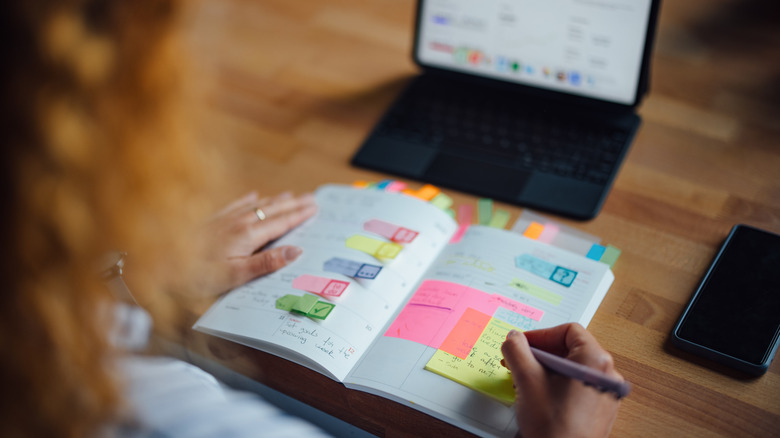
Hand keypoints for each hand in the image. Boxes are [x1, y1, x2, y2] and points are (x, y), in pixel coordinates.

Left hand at [194, 191, 316, 295]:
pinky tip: (252, 195)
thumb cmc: (195, 275)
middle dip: (293, 204)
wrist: (157, 264)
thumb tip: (295, 250)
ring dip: (275, 200)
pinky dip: (248, 199)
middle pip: (272, 210)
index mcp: (247, 236)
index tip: (314, 207)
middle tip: (311, 198)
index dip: (299, 215)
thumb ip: (266, 263)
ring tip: (290, 195)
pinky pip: (235, 205)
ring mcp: (223, 219)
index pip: (280, 223)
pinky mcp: (209, 220)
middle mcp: (237, 222)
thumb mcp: (235, 276)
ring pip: (255, 205)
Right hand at [501, 323, 621, 437]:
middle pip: (571, 349)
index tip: (522, 345)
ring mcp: (606, 394)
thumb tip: (513, 338)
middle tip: (519, 362)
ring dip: (546, 370)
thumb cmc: (553, 427)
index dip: (541, 335)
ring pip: (572, 369)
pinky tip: (539, 396)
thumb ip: (516, 350)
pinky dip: (557, 385)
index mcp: (595, 361)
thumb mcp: (526, 379)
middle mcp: (607, 375)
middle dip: (540, 354)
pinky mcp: (600, 411)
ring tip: (526, 381)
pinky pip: (578, 386)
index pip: (568, 331)